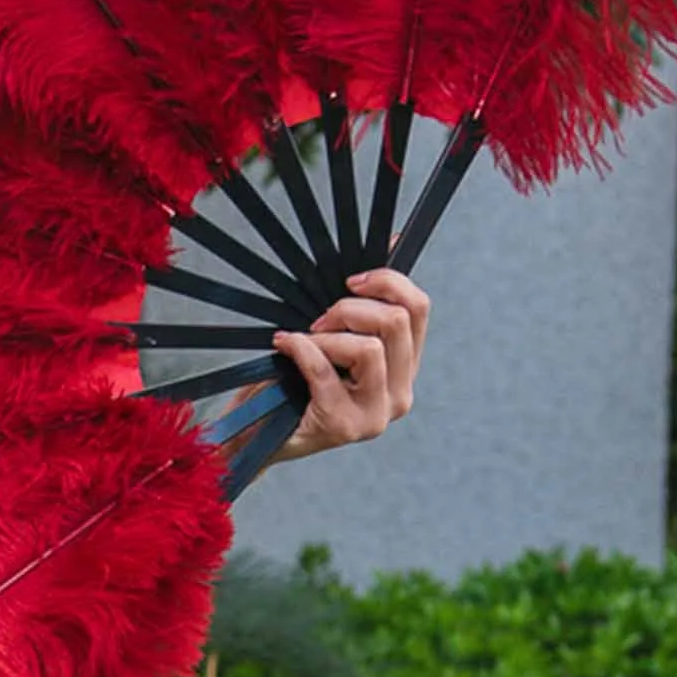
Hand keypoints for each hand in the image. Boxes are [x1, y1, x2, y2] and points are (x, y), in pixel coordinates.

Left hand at [264, 266, 428, 465]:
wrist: (257, 436)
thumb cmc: (292, 382)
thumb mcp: (329, 337)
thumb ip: (359, 300)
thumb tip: (389, 240)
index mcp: (405, 367)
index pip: (419, 308)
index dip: (388, 282)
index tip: (350, 281)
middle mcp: (400, 393)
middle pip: (396, 322)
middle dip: (350, 308)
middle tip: (318, 319)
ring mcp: (376, 415)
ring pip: (368, 348)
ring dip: (327, 335)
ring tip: (302, 341)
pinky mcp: (345, 426)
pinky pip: (325, 371)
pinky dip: (301, 349)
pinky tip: (284, 346)